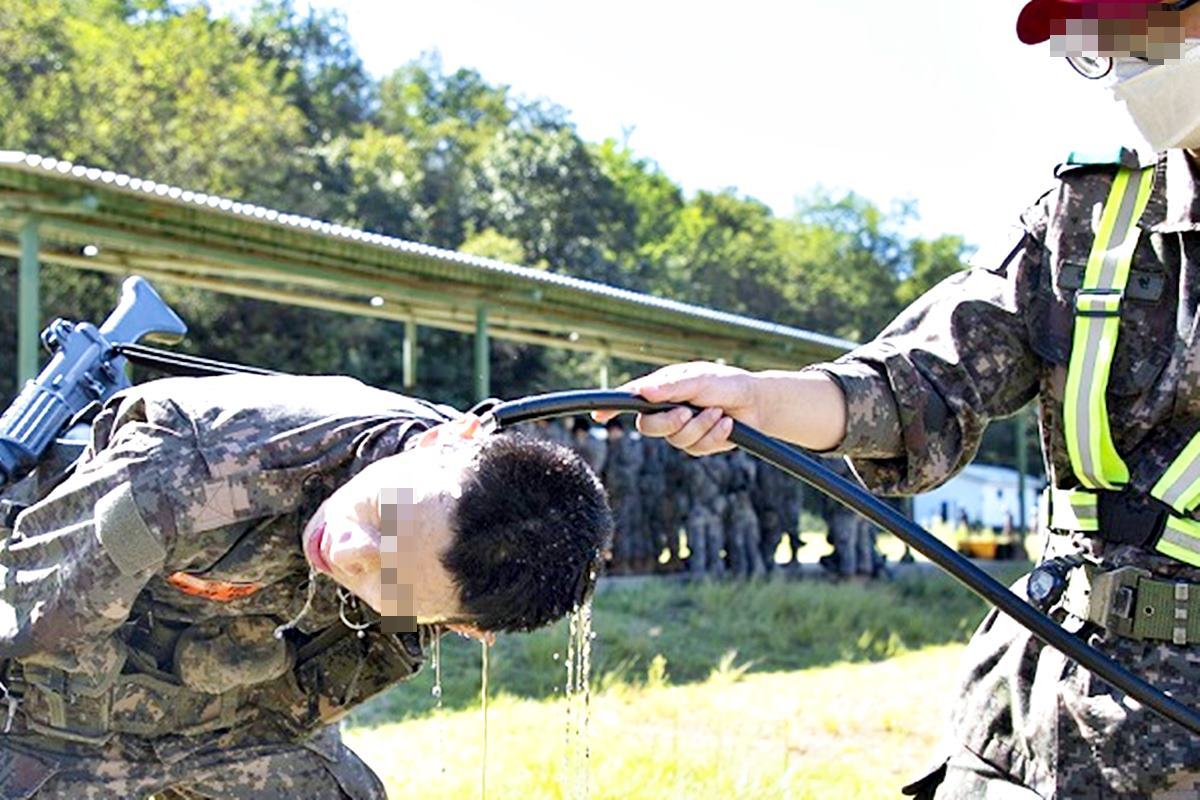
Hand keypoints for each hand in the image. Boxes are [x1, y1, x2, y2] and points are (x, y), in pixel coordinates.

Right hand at [593, 362, 757, 455]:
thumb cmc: (726, 383)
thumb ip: (671, 387)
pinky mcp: (698, 444)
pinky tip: (726, 424)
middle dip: (670, 422)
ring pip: (676, 440)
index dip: (611, 408)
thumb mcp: (699, 379)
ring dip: (701, 426)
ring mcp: (681, 429)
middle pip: (649, 427)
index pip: (630, 399)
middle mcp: (667, 410)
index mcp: (662, 390)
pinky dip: (714, 435)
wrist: (756, 402)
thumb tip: (642, 392)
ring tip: (718, 412)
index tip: (599, 416)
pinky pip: (697, 449)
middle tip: (687, 412)